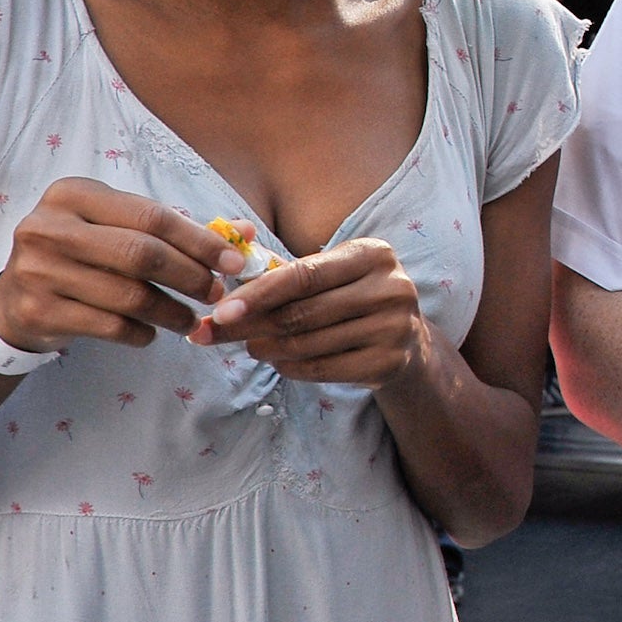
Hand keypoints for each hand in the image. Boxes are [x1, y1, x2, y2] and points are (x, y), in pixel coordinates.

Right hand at [0, 179, 239, 352]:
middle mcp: (49, 227)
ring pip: (128, 295)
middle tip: (217, 293)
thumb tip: (244, 232)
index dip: (200, 241)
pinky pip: (110, 326)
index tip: (234, 262)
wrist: (12, 301)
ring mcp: (38, 270)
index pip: (152, 216)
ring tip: (190, 320)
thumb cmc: (80, 256)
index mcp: (72, 194)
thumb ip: (175, 229)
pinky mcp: (38, 311)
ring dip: (171, 312)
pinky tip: (150, 333)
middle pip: (142, 254)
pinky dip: (141, 333)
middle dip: (190, 277)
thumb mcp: (116, 229)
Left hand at [196, 237, 433, 387]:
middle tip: (216, 334)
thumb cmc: (350, 299)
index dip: (257, 293)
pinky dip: (290, 367)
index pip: (304, 274)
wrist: (406, 340)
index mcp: (372, 253)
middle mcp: (390, 287)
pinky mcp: (389, 362)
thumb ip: (279, 269)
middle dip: (250, 325)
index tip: (220, 311)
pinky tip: (279, 361)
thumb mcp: (328, 274)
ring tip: (251, 346)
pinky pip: (322, 368)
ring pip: (308, 343)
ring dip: (267, 348)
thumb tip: (221, 270)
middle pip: (302, 312)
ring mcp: (394, 327)